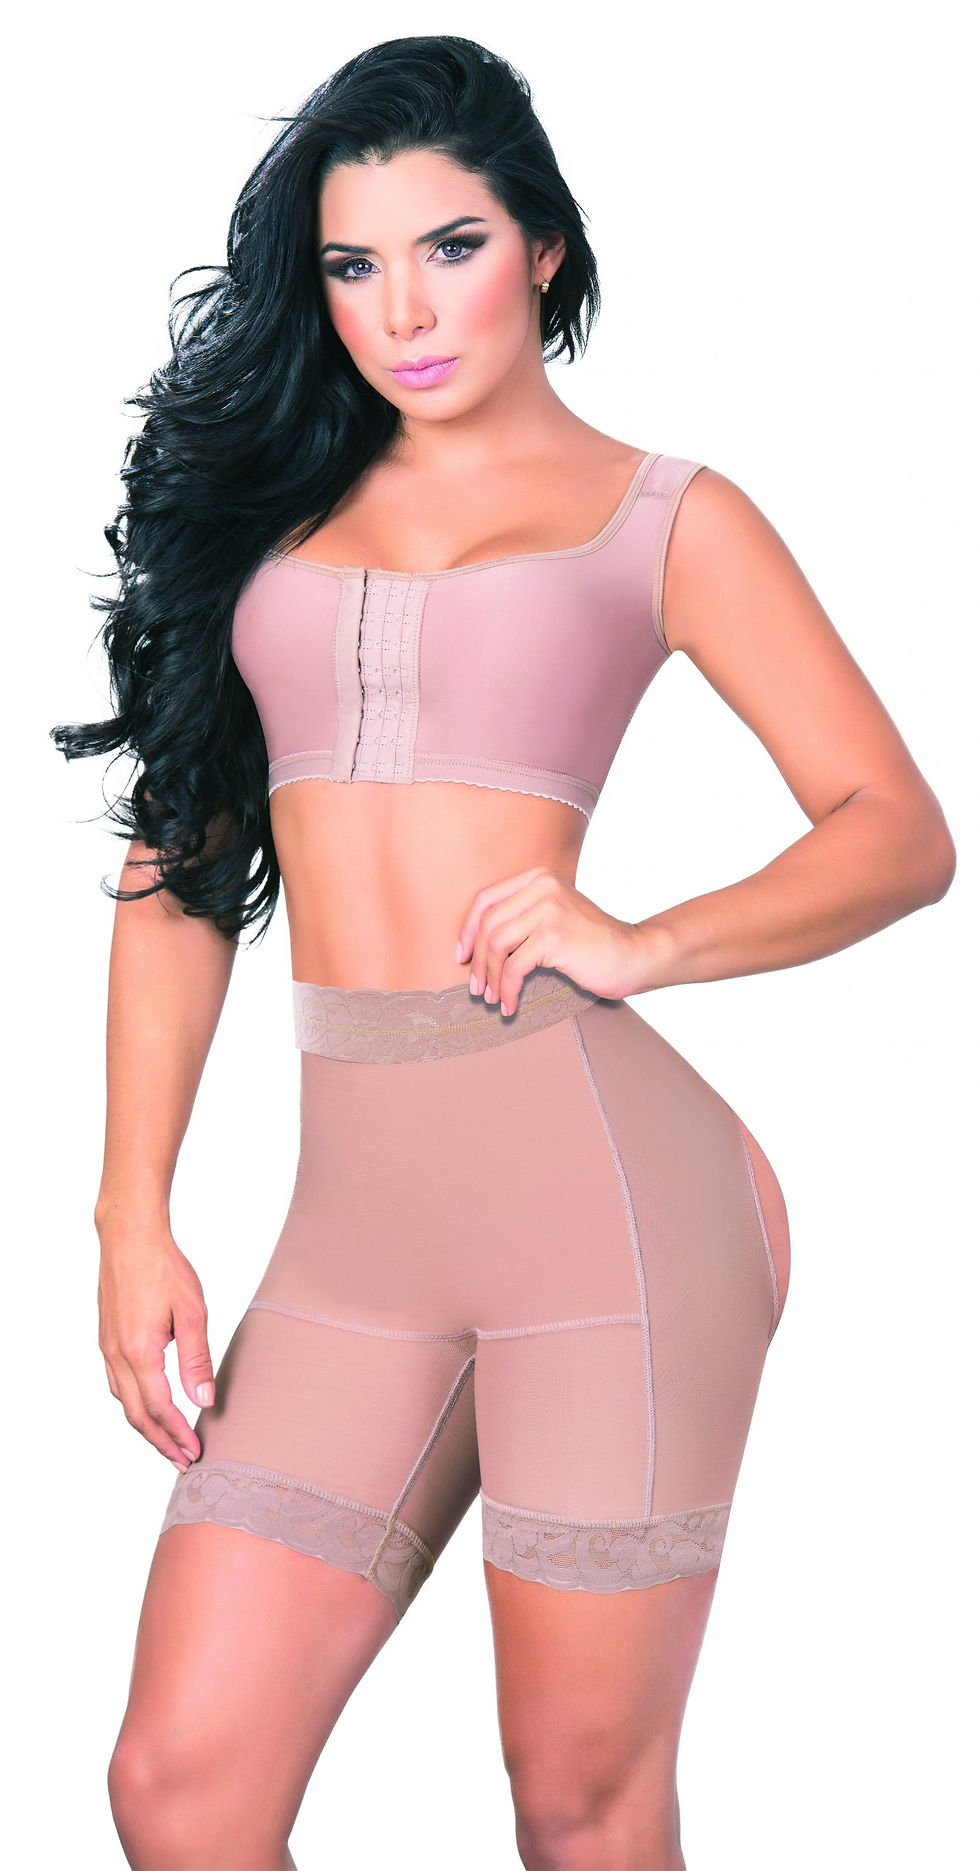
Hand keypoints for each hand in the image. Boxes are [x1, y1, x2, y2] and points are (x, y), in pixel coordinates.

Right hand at [96, 1216, 215, 1473]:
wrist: (129, 1236)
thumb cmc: (164, 1267)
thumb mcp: (192, 1312)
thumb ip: (197, 1359)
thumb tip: (203, 1400)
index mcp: (139, 1352)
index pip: (159, 1409)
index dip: (177, 1434)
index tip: (194, 1453)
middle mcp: (117, 1354)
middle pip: (136, 1414)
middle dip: (160, 1441)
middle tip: (183, 1460)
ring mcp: (108, 1346)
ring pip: (122, 1401)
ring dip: (145, 1425)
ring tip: (168, 1440)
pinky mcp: (107, 1337)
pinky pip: (115, 1382)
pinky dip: (132, 1403)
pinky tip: (147, 1403)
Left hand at [456, 865, 649, 1013]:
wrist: (633, 954)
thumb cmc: (592, 943)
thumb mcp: (555, 916)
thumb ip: (524, 916)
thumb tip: (475, 945)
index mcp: (539, 878)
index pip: (486, 899)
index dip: (467, 930)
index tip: (461, 957)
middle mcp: (542, 887)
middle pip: (488, 924)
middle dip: (476, 961)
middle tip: (476, 988)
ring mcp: (549, 910)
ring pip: (496, 946)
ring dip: (489, 978)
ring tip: (492, 999)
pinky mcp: (554, 937)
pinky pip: (514, 967)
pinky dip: (506, 990)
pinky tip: (509, 1005)